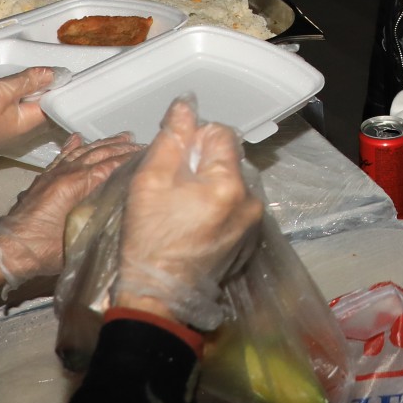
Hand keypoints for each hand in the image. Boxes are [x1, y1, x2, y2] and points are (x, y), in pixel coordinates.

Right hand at [0, 67, 58, 165]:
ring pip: (25, 107)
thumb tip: (55, 75)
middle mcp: (22, 131)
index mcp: (29, 124)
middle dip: (44, 88)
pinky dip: (14, 97)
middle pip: (40, 106)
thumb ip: (28, 82)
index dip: (59, 88)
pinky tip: (11, 85)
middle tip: (48, 66)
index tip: (63, 70)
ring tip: (31, 72)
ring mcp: (7, 130)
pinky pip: (12, 109)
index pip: (54, 105)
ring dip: (28, 91)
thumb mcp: (1, 91)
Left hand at [0, 132, 139, 293]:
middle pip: (99, 153)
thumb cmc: (43, 249)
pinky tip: (78, 138)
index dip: (130, 158)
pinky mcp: (43, 179)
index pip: (110, 165)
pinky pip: (62, 156)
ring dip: (102, 143)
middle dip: (121, 147)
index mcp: (76, 184)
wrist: (8, 250)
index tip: (147, 154)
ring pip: (82, 151)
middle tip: (140, 143)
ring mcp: (53, 174)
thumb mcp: (79, 239)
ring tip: (120, 137)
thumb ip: (100, 222)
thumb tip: (120, 216)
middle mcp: (65, 173)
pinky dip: (73, 146)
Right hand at [108, 98, 264, 327]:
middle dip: (200, 163)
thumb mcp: (150, 181)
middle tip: (171, 187)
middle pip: (227, 158)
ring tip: (180, 208)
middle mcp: (251, 200)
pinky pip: (234, 206)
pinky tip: (192, 223)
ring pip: (230, 182)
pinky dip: (215, 207)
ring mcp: (253, 223)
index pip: (220, 133)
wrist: (159, 296)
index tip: (172, 159)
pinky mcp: (248, 240)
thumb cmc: (149, 239)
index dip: (193, 139)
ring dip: (208, 185)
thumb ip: (171, 138)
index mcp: (230, 183)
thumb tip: (185, 105)